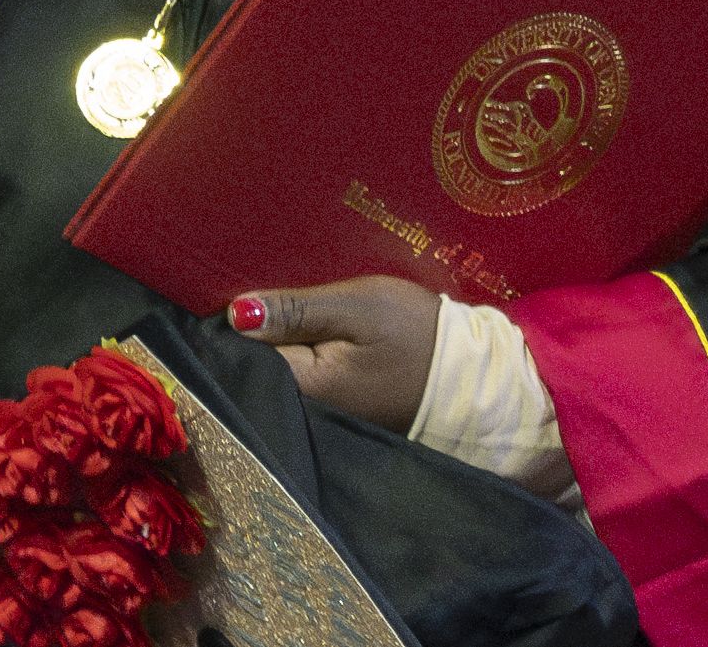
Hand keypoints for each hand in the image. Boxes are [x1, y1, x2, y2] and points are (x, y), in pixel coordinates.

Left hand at [230, 276, 438, 431]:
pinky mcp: (340, 410)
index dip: (236, 323)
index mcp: (306, 386)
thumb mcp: (357, 307)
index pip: (245, 355)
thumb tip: (236, 315)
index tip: (234, 292)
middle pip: (260, 367)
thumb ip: (296, 311)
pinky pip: (304, 379)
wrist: (473, 376)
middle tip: (260, 293)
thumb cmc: (416, 334)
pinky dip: (300, 355)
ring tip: (281, 308)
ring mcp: (323, 415)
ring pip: (282, 372)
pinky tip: (306, 332)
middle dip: (254, 334)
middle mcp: (306, 410)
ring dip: (278, 343)